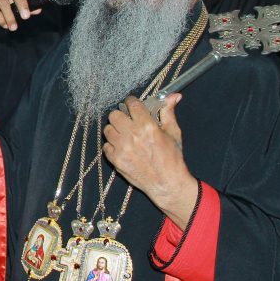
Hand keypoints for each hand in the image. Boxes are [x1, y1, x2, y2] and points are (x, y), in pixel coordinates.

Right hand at [0, 0, 40, 30]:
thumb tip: (38, 9)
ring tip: (13, 27)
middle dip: (21, 3)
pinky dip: (0, 18)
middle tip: (26, 16)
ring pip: (4, 1)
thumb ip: (26, 7)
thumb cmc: (2, 6)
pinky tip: (4, 25)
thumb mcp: (15, 6)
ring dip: (9, 16)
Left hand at [103, 95, 197, 228]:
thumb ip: (168, 112)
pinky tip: (123, 148)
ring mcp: (122, 148)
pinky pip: (106, 146)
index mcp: (147, 126)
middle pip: (114, 115)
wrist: (167, 184)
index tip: (132, 104)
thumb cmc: (173, 159)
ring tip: (125, 135)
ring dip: (115, 130)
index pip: (131, 104)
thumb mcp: (173, 133)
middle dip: (121, 116)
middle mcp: (132, 135)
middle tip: (128, 121)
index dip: (131, 102)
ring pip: (107, 130)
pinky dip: (112, 146)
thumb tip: (173, 96)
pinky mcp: (116, 160)